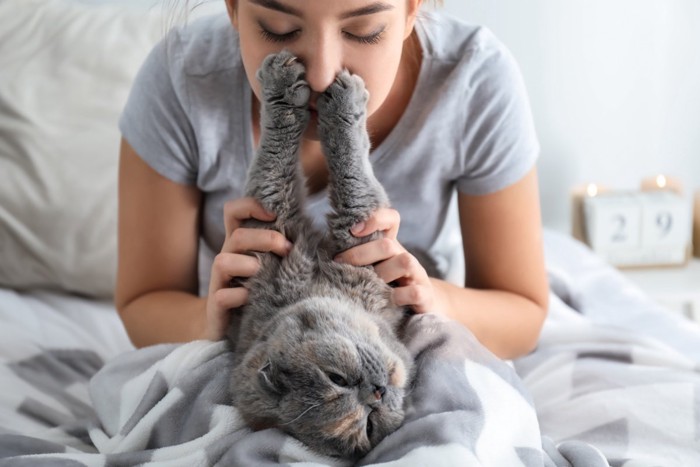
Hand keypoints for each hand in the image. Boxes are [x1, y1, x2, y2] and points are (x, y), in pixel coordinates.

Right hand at [204, 197, 291, 339]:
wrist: (233, 328)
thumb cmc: (263, 290)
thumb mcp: (277, 265)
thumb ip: (290, 249)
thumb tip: (332, 242)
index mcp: (241, 244)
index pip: (234, 211)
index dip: (250, 205)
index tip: (275, 214)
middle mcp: (228, 257)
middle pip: (237, 235)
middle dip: (266, 239)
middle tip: (288, 249)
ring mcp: (220, 282)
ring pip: (223, 261)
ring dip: (248, 265)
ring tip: (266, 274)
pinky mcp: (217, 306)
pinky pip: (222, 296)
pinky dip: (239, 296)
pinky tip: (252, 300)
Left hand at [334, 208, 434, 312]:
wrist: (419, 306)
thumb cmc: (385, 287)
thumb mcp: (371, 270)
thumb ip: (355, 259)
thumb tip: (323, 254)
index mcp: (391, 247)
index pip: (391, 219)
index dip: (375, 218)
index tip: (353, 230)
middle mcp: (404, 256)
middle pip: (388, 244)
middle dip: (361, 254)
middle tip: (340, 265)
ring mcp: (417, 275)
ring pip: (405, 261)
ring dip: (382, 274)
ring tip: (367, 287)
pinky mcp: (425, 295)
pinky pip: (415, 291)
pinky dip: (400, 295)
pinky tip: (388, 301)